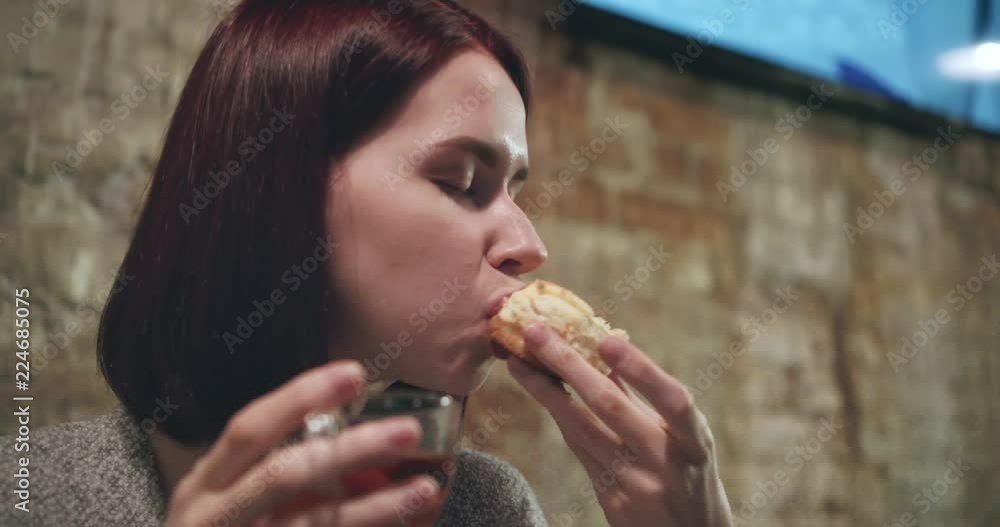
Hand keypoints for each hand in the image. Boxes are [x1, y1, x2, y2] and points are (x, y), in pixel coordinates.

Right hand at [164, 360, 443, 526]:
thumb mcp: (229, 499)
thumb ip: (282, 468)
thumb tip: (364, 434)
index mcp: (207, 484)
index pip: (250, 428)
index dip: (299, 398)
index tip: (354, 372)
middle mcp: (216, 516)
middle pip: (285, 475)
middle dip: (350, 450)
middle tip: (408, 430)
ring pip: (314, 525)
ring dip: (376, 509)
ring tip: (425, 490)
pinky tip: (411, 525)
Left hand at [507, 323, 732, 526]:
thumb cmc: (687, 470)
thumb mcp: (682, 435)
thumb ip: (646, 395)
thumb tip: (605, 342)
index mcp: (694, 441)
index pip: (671, 400)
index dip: (641, 370)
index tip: (606, 339)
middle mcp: (666, 464)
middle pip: (612, 408)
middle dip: (569, 366)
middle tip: (536, 332)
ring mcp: (637, 485)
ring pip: (582, 429)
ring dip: (546, 391)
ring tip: (519, 361)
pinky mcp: (613, 501)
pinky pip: (578, 449)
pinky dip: (559, 415)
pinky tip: (538, 391)